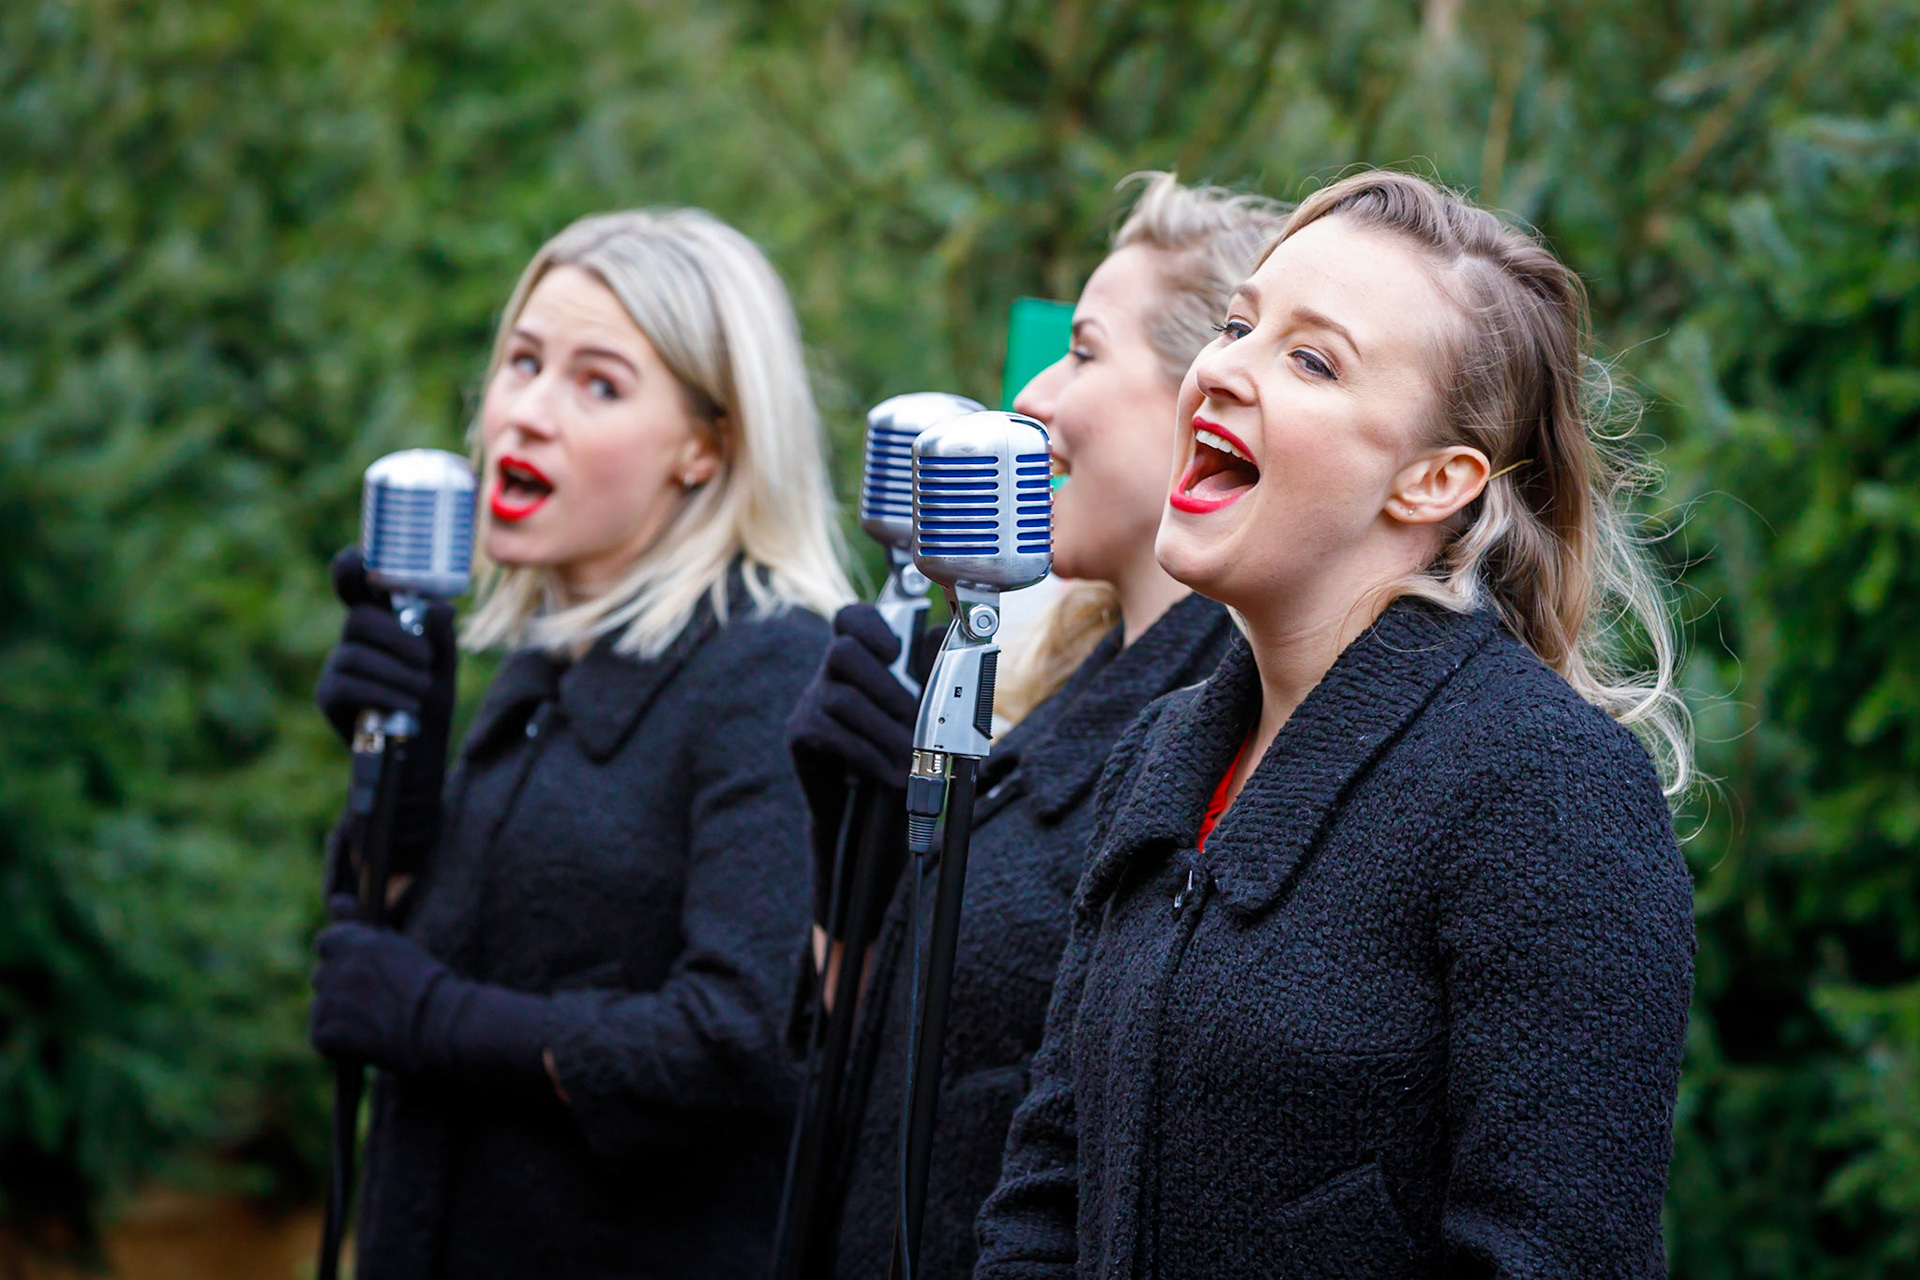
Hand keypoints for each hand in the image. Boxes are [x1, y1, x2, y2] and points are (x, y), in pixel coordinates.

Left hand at [310, 904, 553, 1089]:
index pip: (327, 941)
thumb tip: (335, 899)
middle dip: (341, 985)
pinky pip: (323, 1035)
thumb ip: (358, 923)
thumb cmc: (429, 985)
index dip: (344, 955)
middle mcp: (334, 969)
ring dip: (339, 1012)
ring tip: (376, 1022)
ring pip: (322, 1005)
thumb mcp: (396, 946)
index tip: (363, 968)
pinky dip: (339, 1042)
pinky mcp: (324, 1034)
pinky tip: (369, 1041)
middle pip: (322, 975)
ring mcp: (326, 1002)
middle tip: (376, 1000)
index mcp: (352, 942)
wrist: (442, 1028)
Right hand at [314, 547, 456, 744]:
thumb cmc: (429, 699)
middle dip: (396, 637)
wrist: (420, 752)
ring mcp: (337, 666)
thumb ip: (441, 635)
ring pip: (357, 654)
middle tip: (426, 661)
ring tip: (422, 690)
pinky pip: (350, 684)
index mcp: (379, 621)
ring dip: (398, 673)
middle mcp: (353, 639)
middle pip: (358, 618)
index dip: (350, 566)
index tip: (358, 555)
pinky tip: (407, 704)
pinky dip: (385, 693)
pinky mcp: (329, 695)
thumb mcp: (444, 665)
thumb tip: (438, 608)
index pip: (356, 585)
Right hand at [788, 605, 920, 932]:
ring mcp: (811, 702)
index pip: (851, 618)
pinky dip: (868, 755)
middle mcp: (829, 674)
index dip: (870, 624)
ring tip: (913, 756)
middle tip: (915, 718)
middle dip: (885, 684)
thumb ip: (929, 672)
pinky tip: (892, 774)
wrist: (870, 813)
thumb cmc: (901, 752)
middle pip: (842, 652)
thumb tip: (940, 629)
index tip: (895, 648)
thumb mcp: (924, 712)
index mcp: (862, 658)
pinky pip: (831, 735)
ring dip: (885, 730)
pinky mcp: (800, 735)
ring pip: (842, 699)